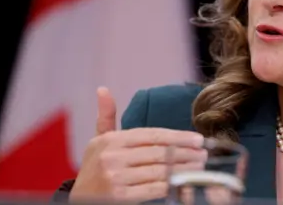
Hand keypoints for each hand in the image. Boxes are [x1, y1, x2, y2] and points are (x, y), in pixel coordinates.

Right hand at [69, 87, 205, 202]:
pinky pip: (154, 189)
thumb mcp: (98, 142)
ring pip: (160, 171)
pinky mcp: (119, 197)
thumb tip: (103, 89)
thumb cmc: (94, 169)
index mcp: (110, 140)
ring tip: (199, 168)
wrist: (78, 201)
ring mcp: (115, 178)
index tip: (198, 139)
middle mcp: (112, 157)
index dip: (178, 137)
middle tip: (204, 154)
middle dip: (186, 153)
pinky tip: (184, 184)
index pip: (152, 135)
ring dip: (184, 170)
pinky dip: (172, 186)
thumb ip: (106, 117)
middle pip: (160, 152)